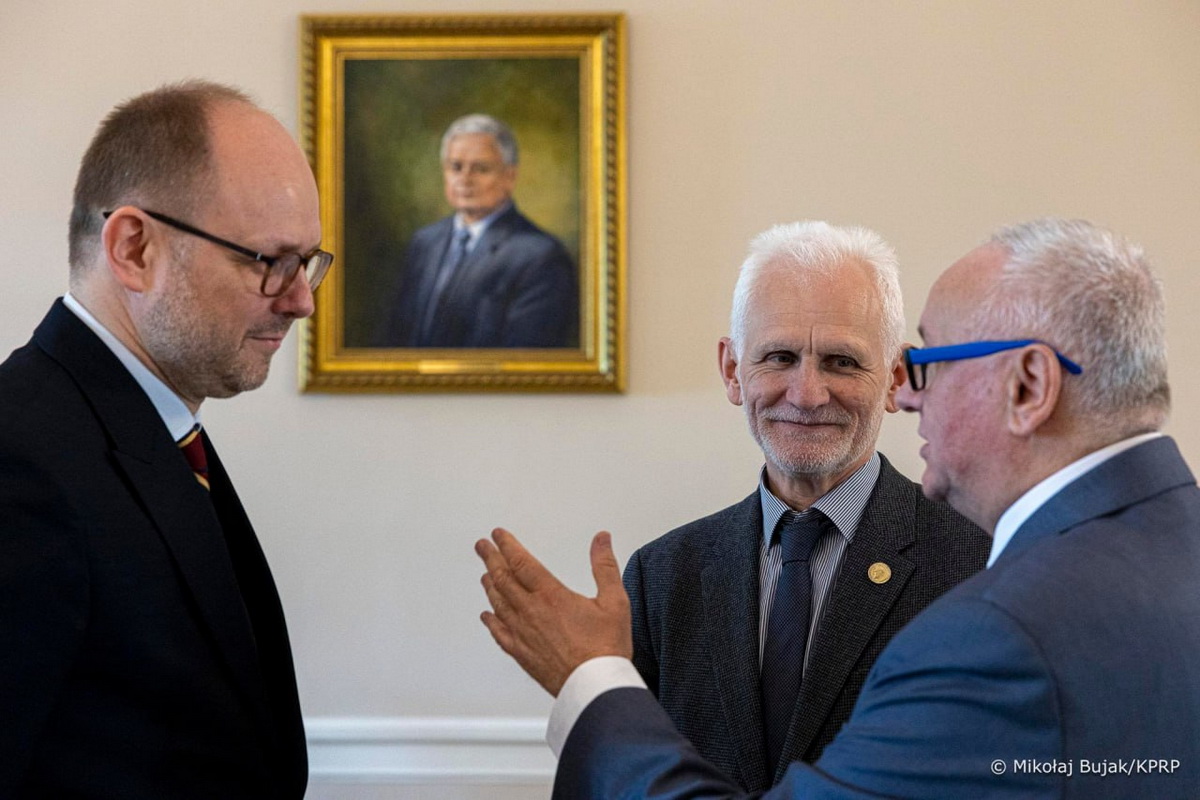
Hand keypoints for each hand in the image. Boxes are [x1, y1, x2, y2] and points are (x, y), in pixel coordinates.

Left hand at [476, 527, 631, 696]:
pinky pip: (499, 633)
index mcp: (551, 596)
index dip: (508, 546)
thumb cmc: (606, 649)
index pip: (522, 562)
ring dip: (490, 585)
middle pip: (503, 579)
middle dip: (491, 558)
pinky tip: (487, 616)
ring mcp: (523, 634)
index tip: (498, 535)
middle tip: (482, 546)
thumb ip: (604, 566)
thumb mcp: (615, 601)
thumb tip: (601, 540)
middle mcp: (531, 612)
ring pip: (498, 604)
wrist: (595, 687)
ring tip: (485, 574)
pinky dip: (491, 621)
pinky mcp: (522, 654)